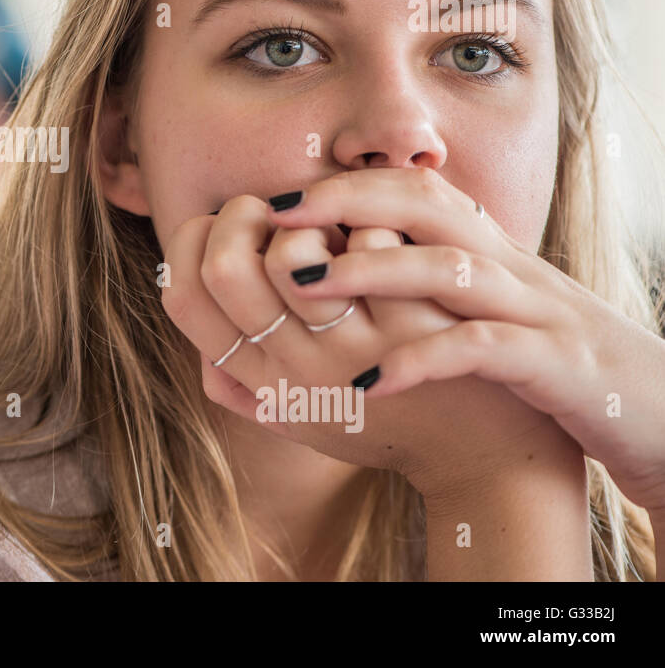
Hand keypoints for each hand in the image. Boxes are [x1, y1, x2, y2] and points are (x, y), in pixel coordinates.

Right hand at [163, 190, 584, 500]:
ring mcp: (354, 351)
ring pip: (290, 255)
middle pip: (224, 269)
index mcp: (261, 380)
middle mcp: (295, 370)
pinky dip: (376, 225)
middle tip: (275, 212)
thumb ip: (239, 386)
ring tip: (334, 228)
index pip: (182, 297)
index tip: (226, 228)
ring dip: (310, 220)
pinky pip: (370, 245)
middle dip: (239, 213)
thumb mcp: (296, 417)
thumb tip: (196, 336)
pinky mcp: (412, 330)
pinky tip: (391, 239)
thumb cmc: (383, 418)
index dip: (189, 242)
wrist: (483, 455)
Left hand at [267, 166, 664, 514]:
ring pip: (453, 268)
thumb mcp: (491, 316)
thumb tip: (345, 279)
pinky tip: (373, 381)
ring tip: (307, 281)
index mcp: (490, 256)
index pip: (416, 193)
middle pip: (429, 207)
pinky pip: (487, 350)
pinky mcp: (557, 366)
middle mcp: (510, 270)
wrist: (663, 417)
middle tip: (276, 213)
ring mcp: (536, 312)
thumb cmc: (556, 367)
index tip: (275, 198)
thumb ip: (431, 290)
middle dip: (349, 201)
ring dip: (374, 269)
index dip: (347, 186)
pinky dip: (427, 359)